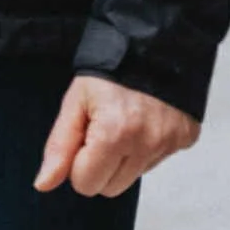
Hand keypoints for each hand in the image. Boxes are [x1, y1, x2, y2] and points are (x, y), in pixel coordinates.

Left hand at [34, 73, 199, 197]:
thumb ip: (59, 145)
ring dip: (123, 159)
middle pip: (110, 189)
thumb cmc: (108, 71)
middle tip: (102, 129)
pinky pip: (155, 162)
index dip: (78, 161)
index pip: (85, 184)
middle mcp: (147, 143)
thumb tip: (43, 185)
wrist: (150, 40)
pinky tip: (143, 121)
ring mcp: (169, 143)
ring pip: (133, 179)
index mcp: (115, 133)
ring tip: (123, 124)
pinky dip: (145, 148)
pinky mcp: (185, 139)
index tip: (85, 134)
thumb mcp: (75, 101)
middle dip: (100, 165)